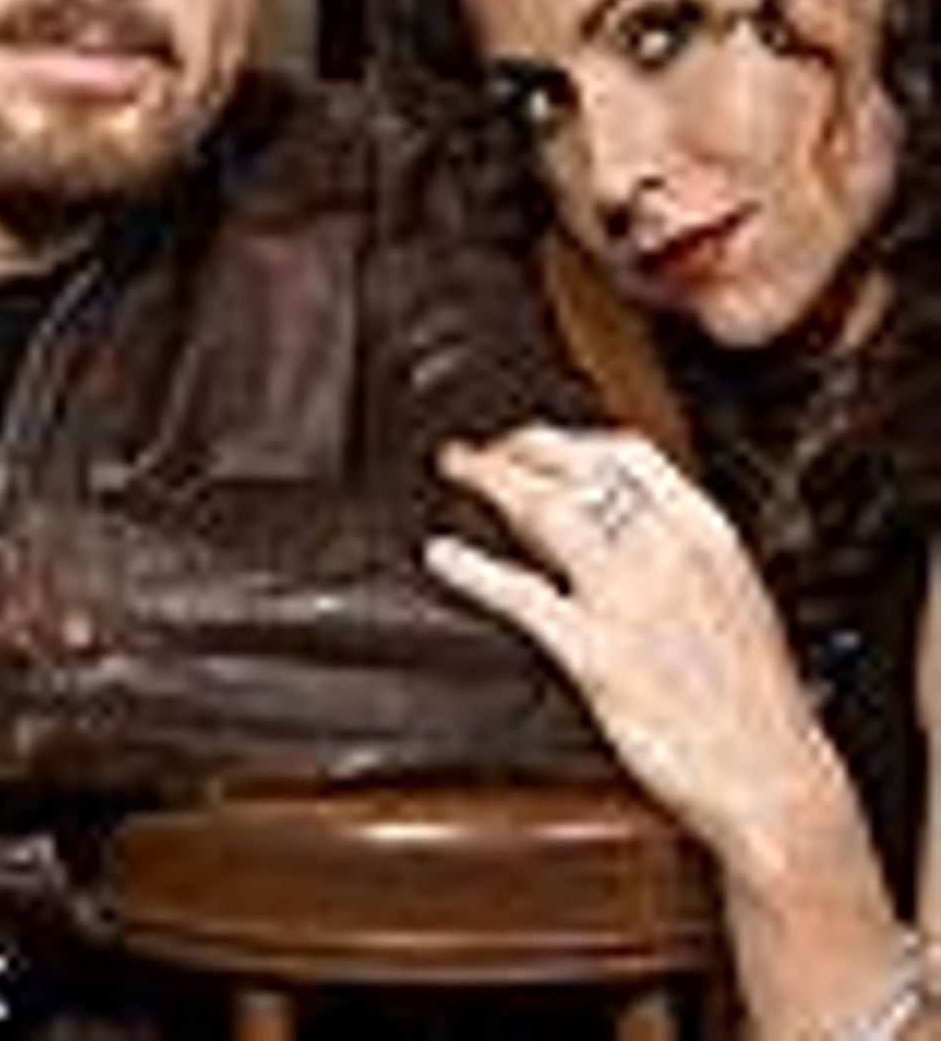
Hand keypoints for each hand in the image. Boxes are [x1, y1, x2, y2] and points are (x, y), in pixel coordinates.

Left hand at [428, 423, 842, 877]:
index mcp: (707, 532)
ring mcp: (629, 598)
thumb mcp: (733, 598)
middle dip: (519, 447)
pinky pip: (519, 594)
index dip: (573, 439)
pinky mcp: (596, 653)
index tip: (539, 443)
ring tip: (456, 467)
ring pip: (544, 509)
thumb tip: (620, 525)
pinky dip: (471, 567)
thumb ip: (680, 554)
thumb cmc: (755, 702)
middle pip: (576, 467)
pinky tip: (443, 555)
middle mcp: (666, 550)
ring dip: (490, 478)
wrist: (774, 778)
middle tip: (483, 450)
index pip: (628, 452)